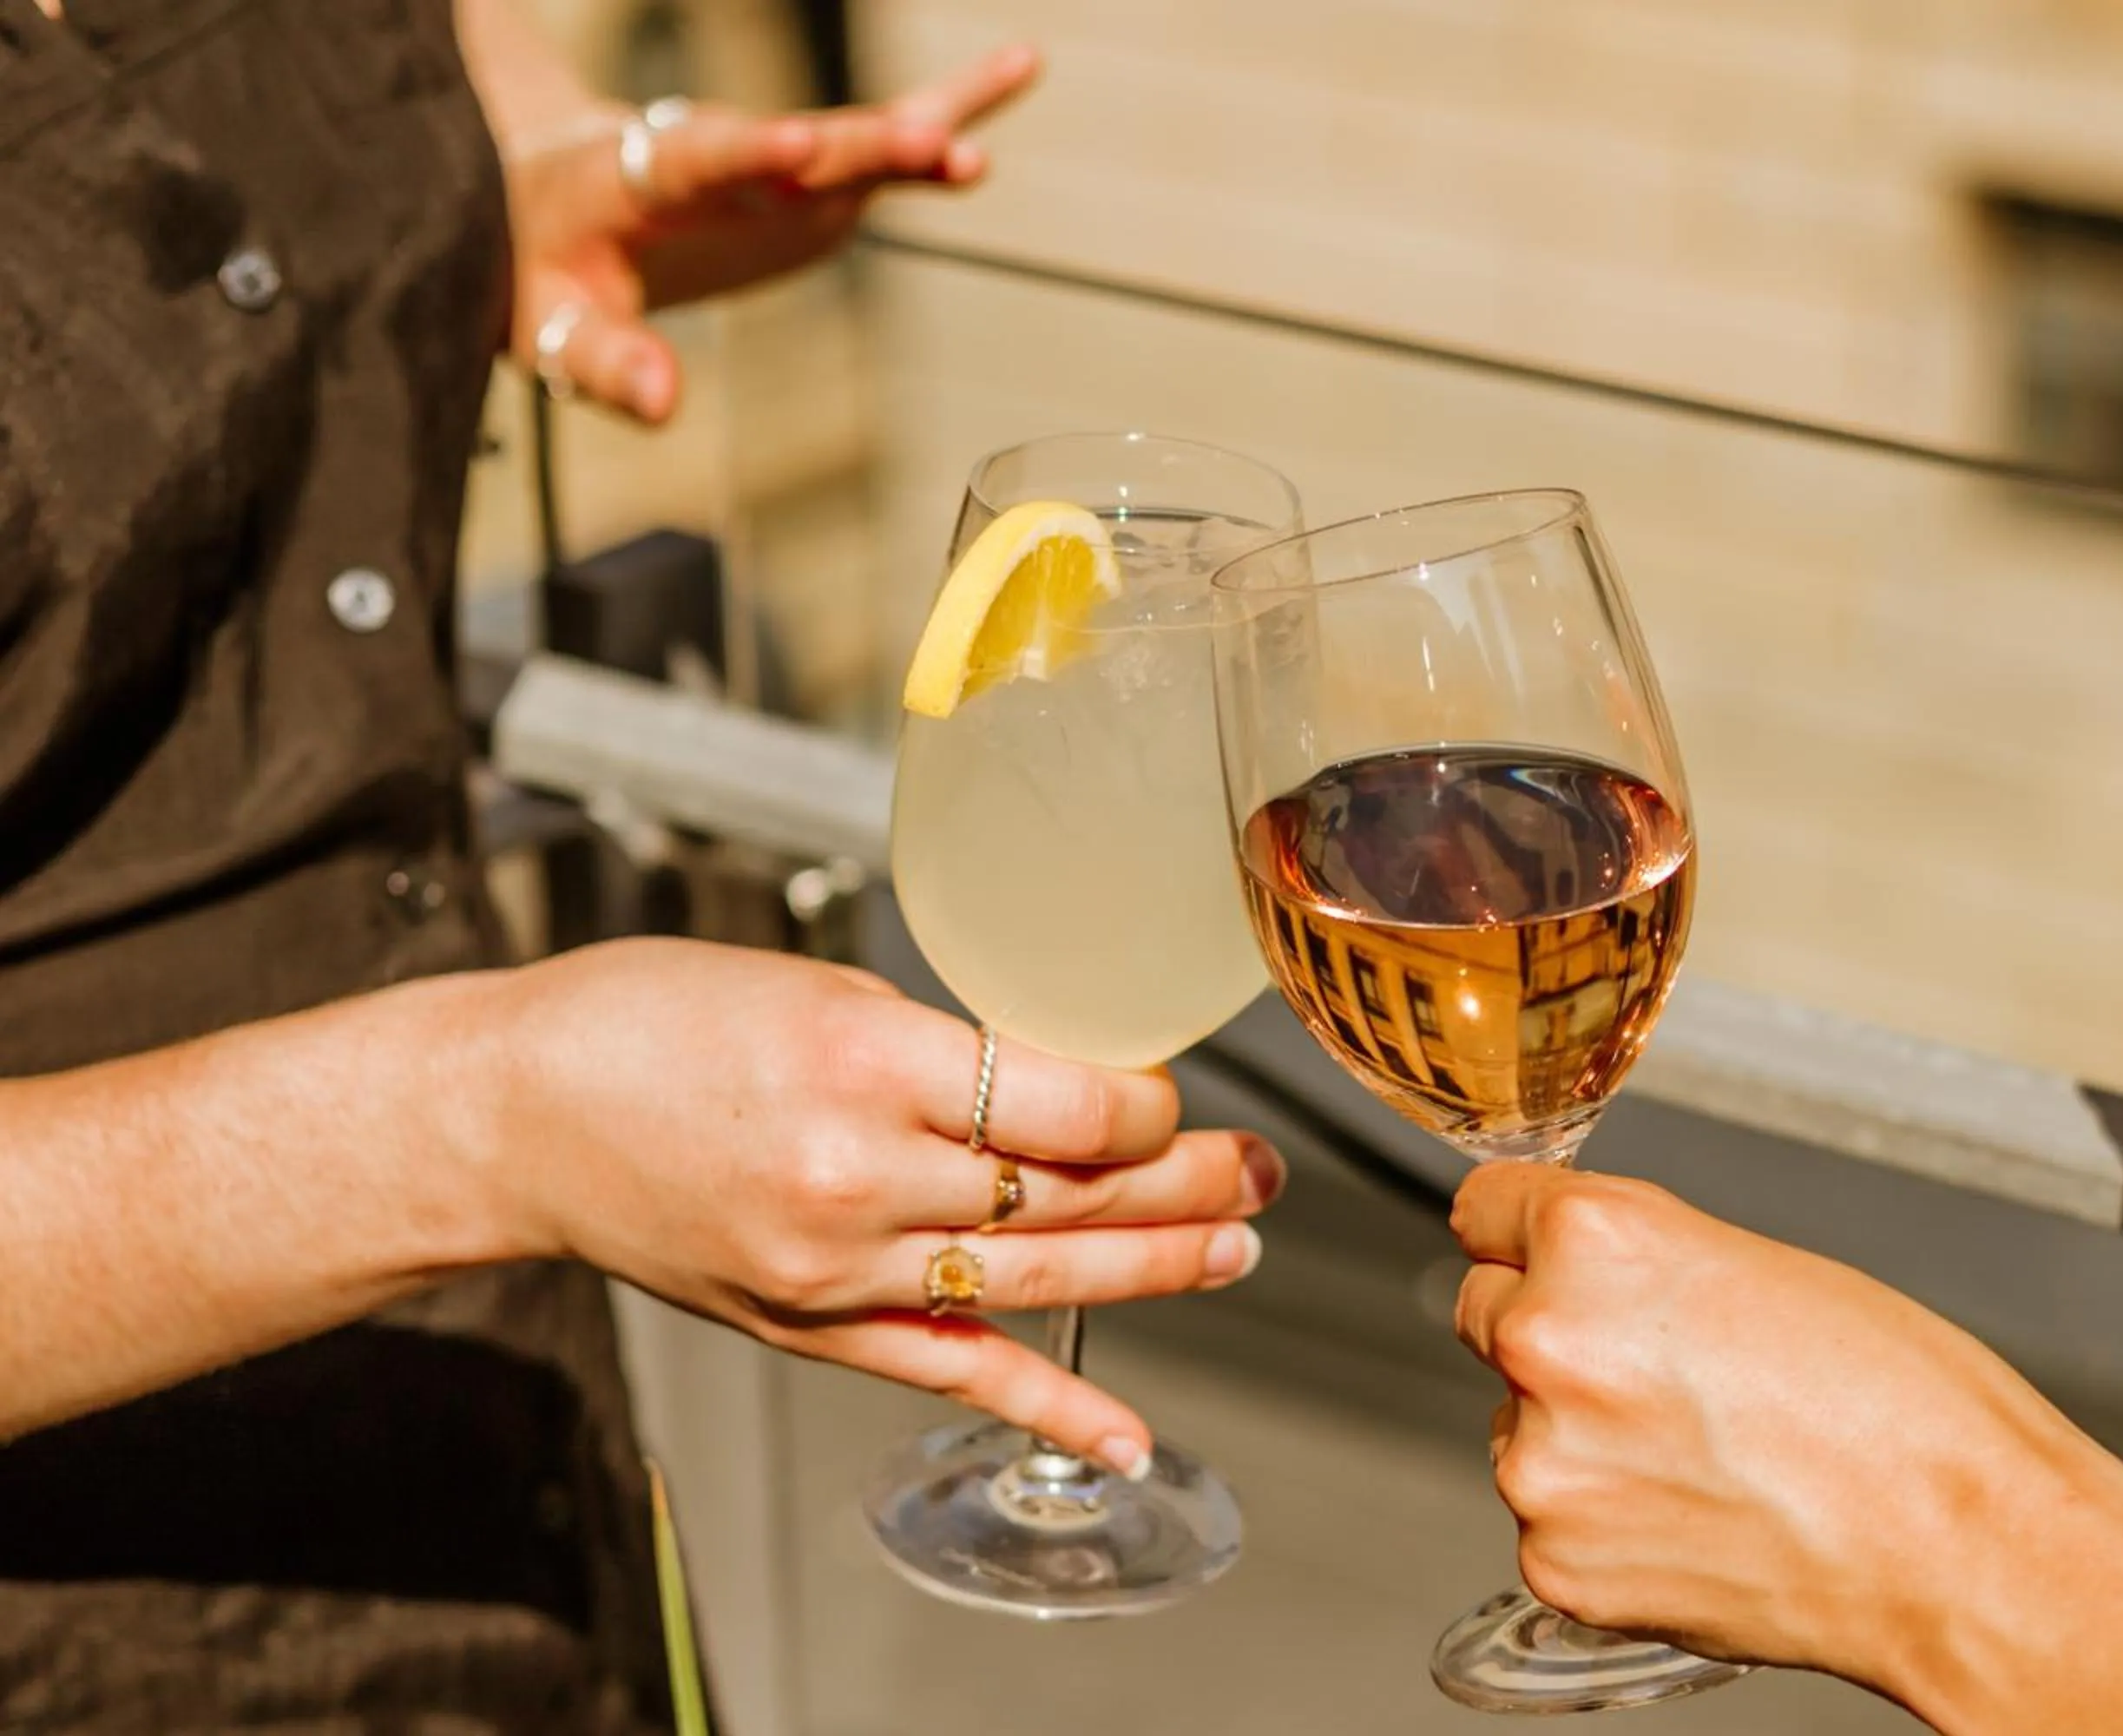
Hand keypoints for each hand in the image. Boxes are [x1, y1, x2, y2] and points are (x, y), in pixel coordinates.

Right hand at [460, 938, 1278, 1476]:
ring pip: (1035, 1276)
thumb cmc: (650, 1021)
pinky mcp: (810, 1327)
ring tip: (1234, 1247)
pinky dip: (1048, 1406)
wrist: (516, 1114)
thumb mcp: (816, 986)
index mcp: (867, 1062)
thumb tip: (1064, 1080)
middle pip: (1072, 1193)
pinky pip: (952, 1372)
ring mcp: (837, 1267)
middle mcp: (861, 1176)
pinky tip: (1127, 1432)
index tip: (1175, 1093)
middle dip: (1186, 1185)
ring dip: (1153, 1268)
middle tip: (1259, 1171)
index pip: (1070, 1106)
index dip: (1152, 1107)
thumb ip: (943, 1044)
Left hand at [501, 43, 1038, 420]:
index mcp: (634, 177)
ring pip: (850, 141)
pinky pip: (883, 142)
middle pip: (793, 149)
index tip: (802, 147)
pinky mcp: (815, 178)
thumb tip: (666, 402)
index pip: (698, 159)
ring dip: (911, 142)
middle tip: (925, 145)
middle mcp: (714, 152)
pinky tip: (1017, 72)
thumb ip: (609, 364)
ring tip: (968, 153)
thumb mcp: (549, 330)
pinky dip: (950, 110)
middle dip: (858, 147)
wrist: (544, 207)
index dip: (752, 153)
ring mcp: (773, 162)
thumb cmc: (536, 269)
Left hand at [1452, 1165, 2122, 1735]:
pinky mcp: (1558, 1562)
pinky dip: (1608, 1522)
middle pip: (1491, 1314)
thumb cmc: (1901, 1404)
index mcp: (1596, 1243)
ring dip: (1582, 1436)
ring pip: (1519, 1425)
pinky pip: (1554, 1521)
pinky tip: (1700, 1516)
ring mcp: (1545, 1465)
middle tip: (1661, 1368)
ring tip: (1708, 1454)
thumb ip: (1639, 1256)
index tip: (1536, 1247)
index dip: (1525, 1231)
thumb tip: (1576, 1268)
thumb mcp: (1759, 1263)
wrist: (1963, 1549)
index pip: (1485, 1209)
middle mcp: (1549, 1343)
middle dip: (1554, 1332)